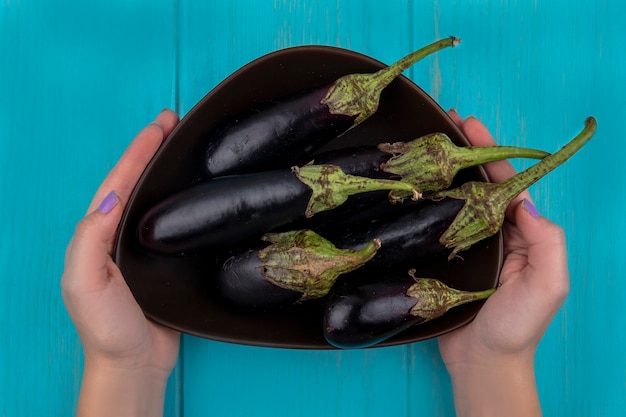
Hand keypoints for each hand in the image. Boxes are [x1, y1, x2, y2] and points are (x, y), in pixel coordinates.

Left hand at [62, 109, 180, 415]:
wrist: (135, 363)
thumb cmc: (107, 328)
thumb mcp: (85, 283)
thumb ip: (90, 239)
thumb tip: (110, 198)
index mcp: (99, 234)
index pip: (119, 182)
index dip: (138, 151)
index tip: (160, 126)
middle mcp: (119, 235)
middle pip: (136, 182)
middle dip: (152, 149)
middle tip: (174, 123)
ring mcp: (143, 247)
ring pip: (155, 198)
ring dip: (168, 169)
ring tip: (185, 145)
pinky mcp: (166, 260)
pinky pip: (174, 222)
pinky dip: (183, 199)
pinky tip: (196, 191)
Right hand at [437, 110, 568, 415]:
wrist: (482, 363)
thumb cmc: (517, 328)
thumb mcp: (548, 285)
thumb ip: (546, 242)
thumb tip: (524, 202)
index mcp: (519, 234)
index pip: (505, 184)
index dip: (490, 153)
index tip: (469, 126)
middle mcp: (493, 235)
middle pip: (477, 185)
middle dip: (463, 154)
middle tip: (441, 124)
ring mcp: (466, 247)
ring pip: (454, 201)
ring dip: (440, 174)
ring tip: (420, 149)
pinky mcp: (441, 262)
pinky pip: (433, 227)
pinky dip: (423, 205)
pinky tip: (408, 191)